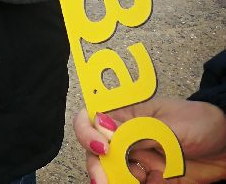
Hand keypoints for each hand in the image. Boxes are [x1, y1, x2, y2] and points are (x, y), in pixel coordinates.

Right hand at [74, 99, 225, 183]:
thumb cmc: (203, 124)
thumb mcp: (171, 125)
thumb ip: (139, 130)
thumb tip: (104, 127)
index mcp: (128, 115)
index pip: (93, 118)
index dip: (88, 132)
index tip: (102, 148)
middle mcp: (127, 136)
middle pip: (96, 150)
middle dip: (96, 166)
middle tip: (104, 181)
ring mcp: (138, 159)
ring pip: (111, 171)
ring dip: (111, 180)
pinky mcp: (151, 179)